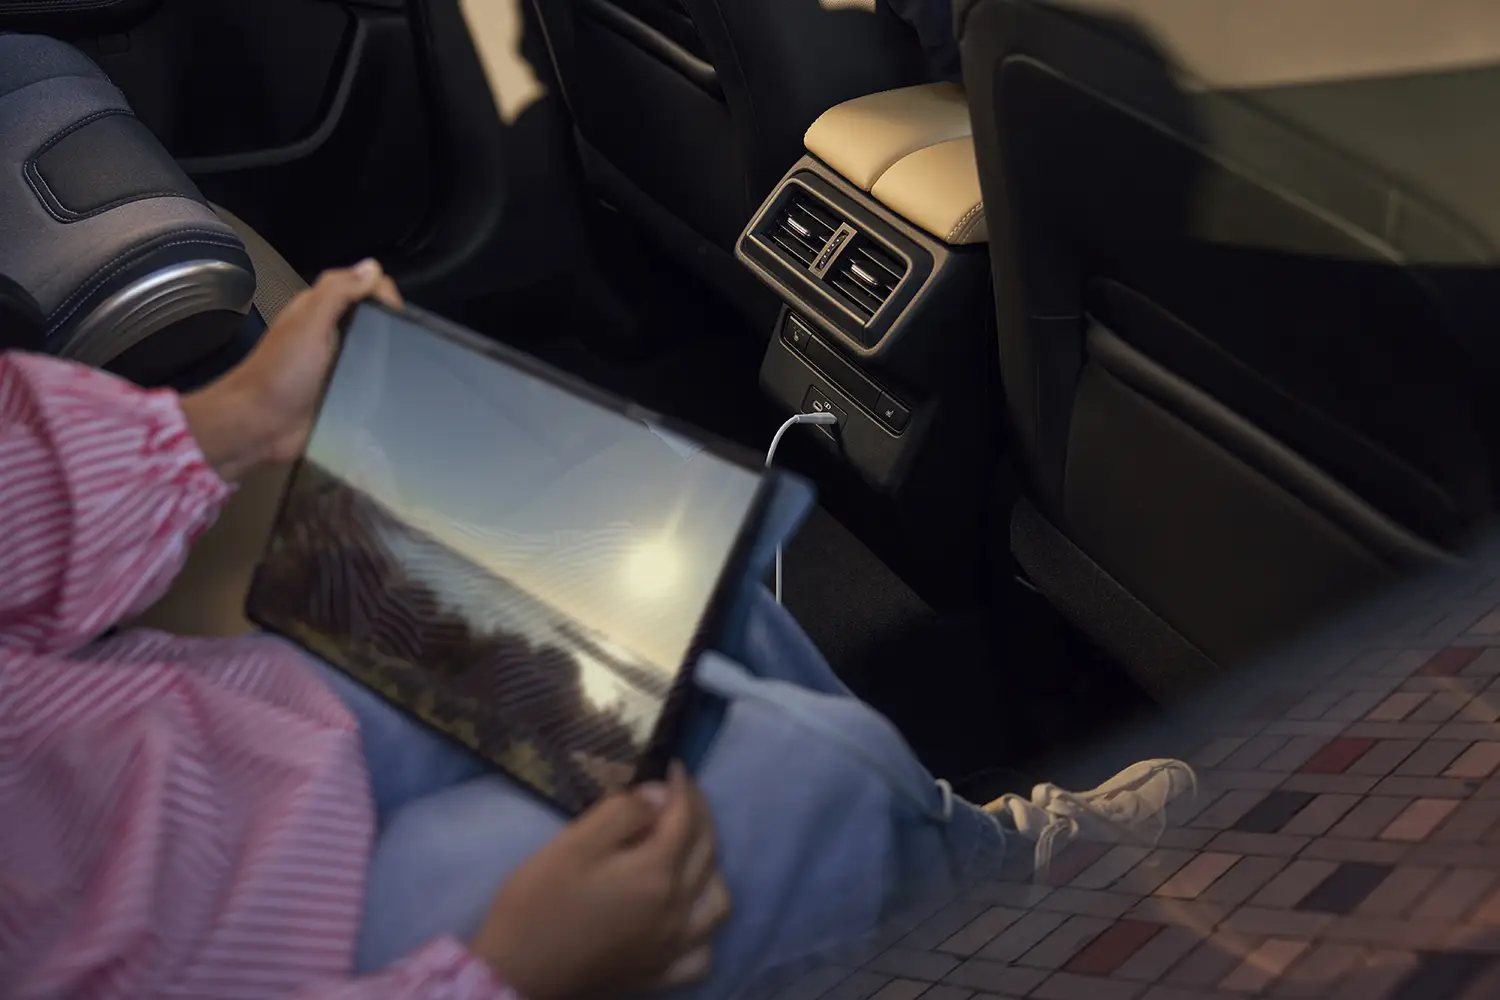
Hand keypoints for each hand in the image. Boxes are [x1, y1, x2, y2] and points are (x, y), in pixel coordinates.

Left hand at [180, 259, 401, 479]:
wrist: (259, 426)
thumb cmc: (283, 371)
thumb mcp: (310, 322)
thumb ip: (337, 292)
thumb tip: (373, 266)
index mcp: (319, 311)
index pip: (362, 288)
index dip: (384, 295)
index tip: (401, 319)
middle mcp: (329, 334)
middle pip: (372, 319)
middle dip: (394, 328)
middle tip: (416, 349)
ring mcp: (337, 367)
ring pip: (375, 353)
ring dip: (393, 360)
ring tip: (417, 373)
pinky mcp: (343, 396)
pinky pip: (371, 384)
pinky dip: (386, 387)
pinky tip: (402, 393)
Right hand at [472, 762, 730, 999]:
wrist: (516, 972)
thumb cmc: (539, 903)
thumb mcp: (574, 843)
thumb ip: (622, 813)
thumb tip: (659, 796)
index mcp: (656, 872)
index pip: (686, 818)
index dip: (683, 787)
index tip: (673, 768)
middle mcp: (676, 909)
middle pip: (707, 853)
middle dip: (700, 815)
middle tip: (681, 795)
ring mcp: (672, 947)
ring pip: (717, 903)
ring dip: (712, 869)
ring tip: (689, 852)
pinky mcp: (659, 973)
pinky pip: (702, 955)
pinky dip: (704, 932)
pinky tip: (687, 917)